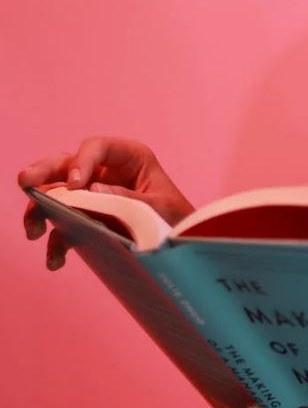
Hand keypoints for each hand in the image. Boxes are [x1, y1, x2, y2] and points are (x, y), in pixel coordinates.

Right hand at [17, 136, 194, 270]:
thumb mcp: (159, 208)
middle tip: (25, 182)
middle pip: (67, 164)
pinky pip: (65, 225)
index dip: (82, 162)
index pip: (97, 147)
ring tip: (33, 231)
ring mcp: (93, 192)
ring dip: (41, 211)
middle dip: (43, 173)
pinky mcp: (88, 217)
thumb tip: (92, 190)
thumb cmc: (178, 218)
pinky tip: (56, 260)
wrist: (183, 242)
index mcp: (130, 157)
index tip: (74, 184)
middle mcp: (106, 170)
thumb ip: (128, 199)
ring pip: (57, 193)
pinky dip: (57, 242)